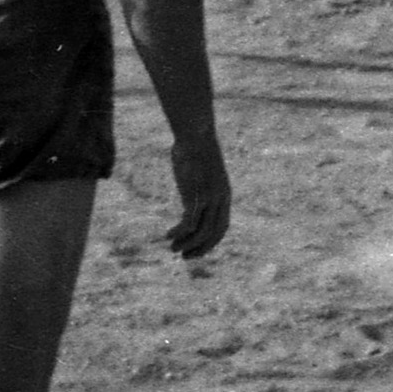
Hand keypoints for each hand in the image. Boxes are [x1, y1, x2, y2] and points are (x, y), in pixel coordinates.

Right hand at [162, 124, 231, 260]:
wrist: (195, 134)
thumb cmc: (195, 149)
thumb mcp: (201, 170)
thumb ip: (199, 185)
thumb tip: (191, 189)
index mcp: (224, 195)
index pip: (222, 227)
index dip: (211, 242)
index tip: (197, 249)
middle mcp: (220, 200)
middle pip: (213, 234)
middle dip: (200, 249)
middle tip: (184, 257)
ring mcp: (209, 199)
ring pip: (201, 232)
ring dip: (187, 244)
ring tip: (173, 249)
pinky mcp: (197, 195)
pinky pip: (189, 223)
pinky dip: (179, 232)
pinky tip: (168, 235)